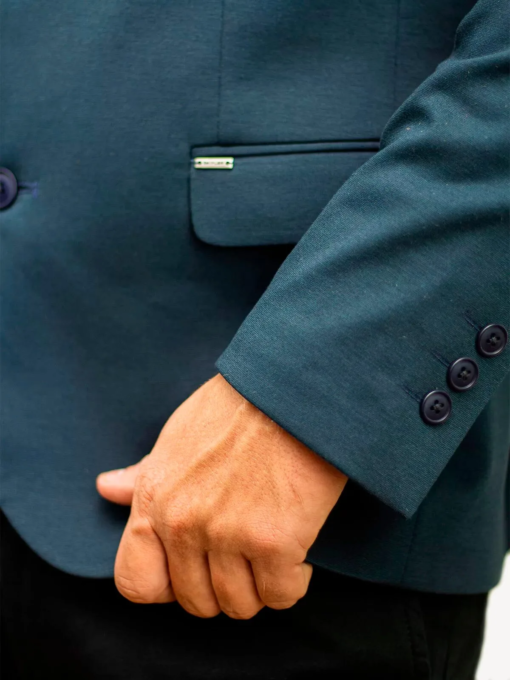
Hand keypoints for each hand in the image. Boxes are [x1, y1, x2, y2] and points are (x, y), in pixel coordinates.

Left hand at [97, 374, 347, 618]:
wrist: (291, 390)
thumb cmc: (238, 407)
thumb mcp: (178, 435)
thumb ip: (145, 474)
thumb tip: (106, 488)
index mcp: (155, 500)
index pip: (135, 582)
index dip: (166, 587)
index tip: (195, 569)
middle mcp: (183, 524)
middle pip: (196, 602)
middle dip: (223, 587)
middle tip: (245, 556)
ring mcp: (227, 535)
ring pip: (239, 605)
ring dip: (259, 587)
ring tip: (271, 553)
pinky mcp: (274, 542)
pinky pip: (280, 596)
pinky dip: (293, 581)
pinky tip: (297, 554)